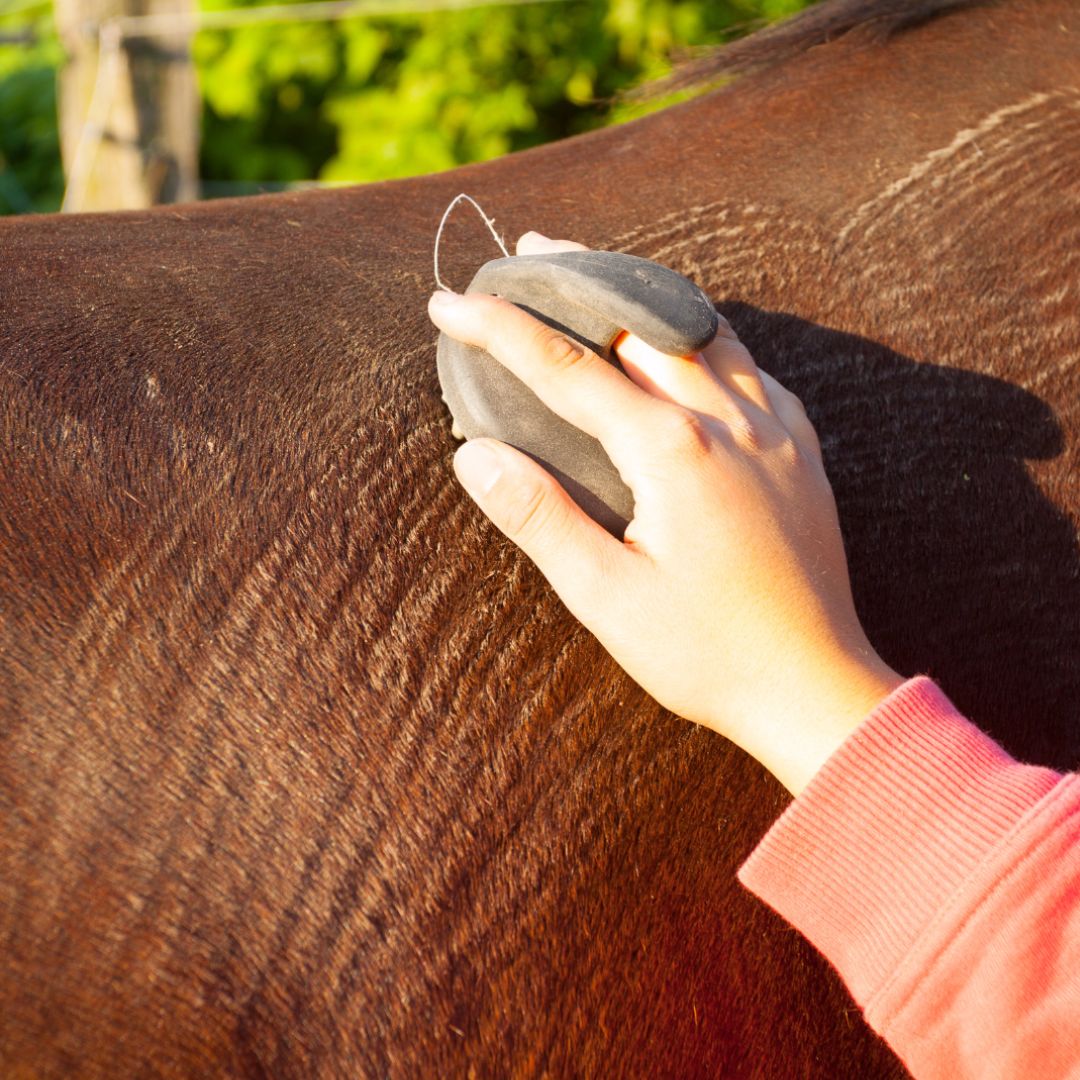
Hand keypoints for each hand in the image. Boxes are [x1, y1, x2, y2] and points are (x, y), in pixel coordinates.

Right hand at [428, 232, 902, 794]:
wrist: (814, 688)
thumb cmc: (707, 653)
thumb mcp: (606, 597)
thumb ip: (541, 518)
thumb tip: (477, 457)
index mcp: (672, 451)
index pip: (568, 368)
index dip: (500, 330)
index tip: (450, 302)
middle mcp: (728, 421)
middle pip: (640, 323)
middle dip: (577, 281)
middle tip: (529, 251)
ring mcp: (774, 431)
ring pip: (704, 331)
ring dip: (645, 299)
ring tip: (604, 280)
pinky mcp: (802, 451)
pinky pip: (752, 367)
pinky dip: (709, 339)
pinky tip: (694, 349)